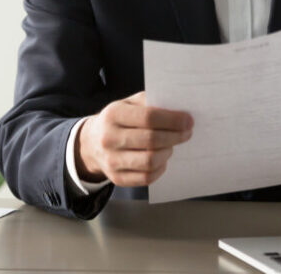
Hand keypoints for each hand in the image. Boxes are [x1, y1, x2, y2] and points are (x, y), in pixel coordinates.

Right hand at [75, 91, 192, 185]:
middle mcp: (109, 138)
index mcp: (113, 114)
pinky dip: (160, 168)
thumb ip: (149, 103)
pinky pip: (146, 178)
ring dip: (167, 152)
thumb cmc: (117, 120)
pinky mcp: (116, 178)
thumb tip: (178, 108)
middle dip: (175, 136)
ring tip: (171, 145)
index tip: (188, 120)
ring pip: (150, 161)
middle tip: (187, 133)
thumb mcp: (127, 104)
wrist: (91, 143)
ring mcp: (111, 160)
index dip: (172, 120)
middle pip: (151, 140)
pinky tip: (162, 159)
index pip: (148, 117)